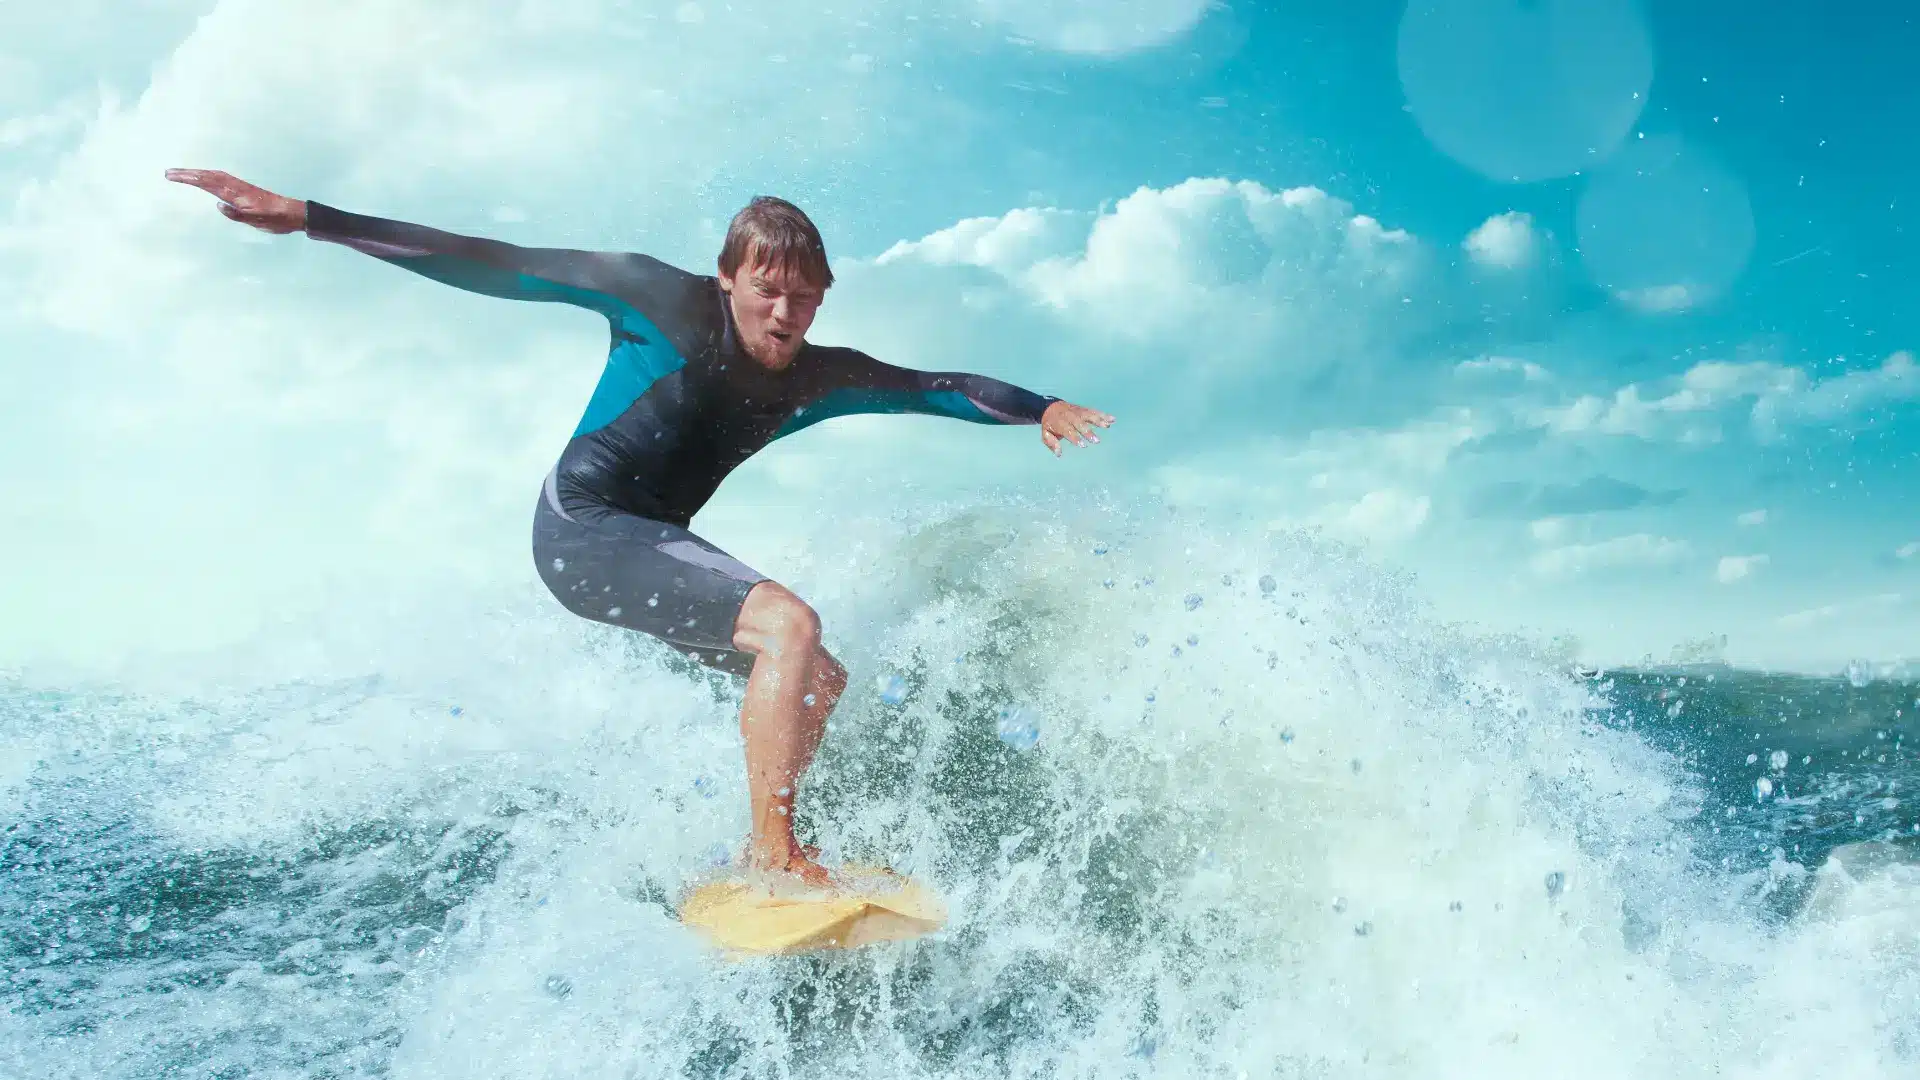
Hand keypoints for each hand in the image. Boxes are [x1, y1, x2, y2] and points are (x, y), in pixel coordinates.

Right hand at [165, 168, 306, 233]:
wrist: (294, 213)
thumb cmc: (276, 219)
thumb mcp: (258, 221)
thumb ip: (237, 214)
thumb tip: (218, 204)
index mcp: (236, 195)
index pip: (208, 183)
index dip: (189, 178)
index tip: (172, 175)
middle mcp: (236, 188)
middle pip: (208, 177)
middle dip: (187, 174)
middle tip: (168, 173)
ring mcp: (240, 188)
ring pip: (214, 176)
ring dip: (197, 174)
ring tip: (181, 174)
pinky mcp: (244, 191)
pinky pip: (222, 180)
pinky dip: (209, 177)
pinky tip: (204, 179)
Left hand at [1040, 400, 1112, 456]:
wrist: (1050, 406)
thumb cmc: (1050, 424)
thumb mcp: (1046, 434)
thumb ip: (1052, 443)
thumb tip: (1059, 454)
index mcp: (1059, 423)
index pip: (1068, 430)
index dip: (1075, 438)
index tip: (1084, 445)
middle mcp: (1069, 416)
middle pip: (1079, 423)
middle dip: (1088, 432)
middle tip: (1097, 441)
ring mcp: (1077, 411)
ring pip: (1088, 415)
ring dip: (1098, 420)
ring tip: (1107, 426)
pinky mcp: (1083, 409)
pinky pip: (1093, 411)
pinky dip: (1103, 415)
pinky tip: (1112, 419)